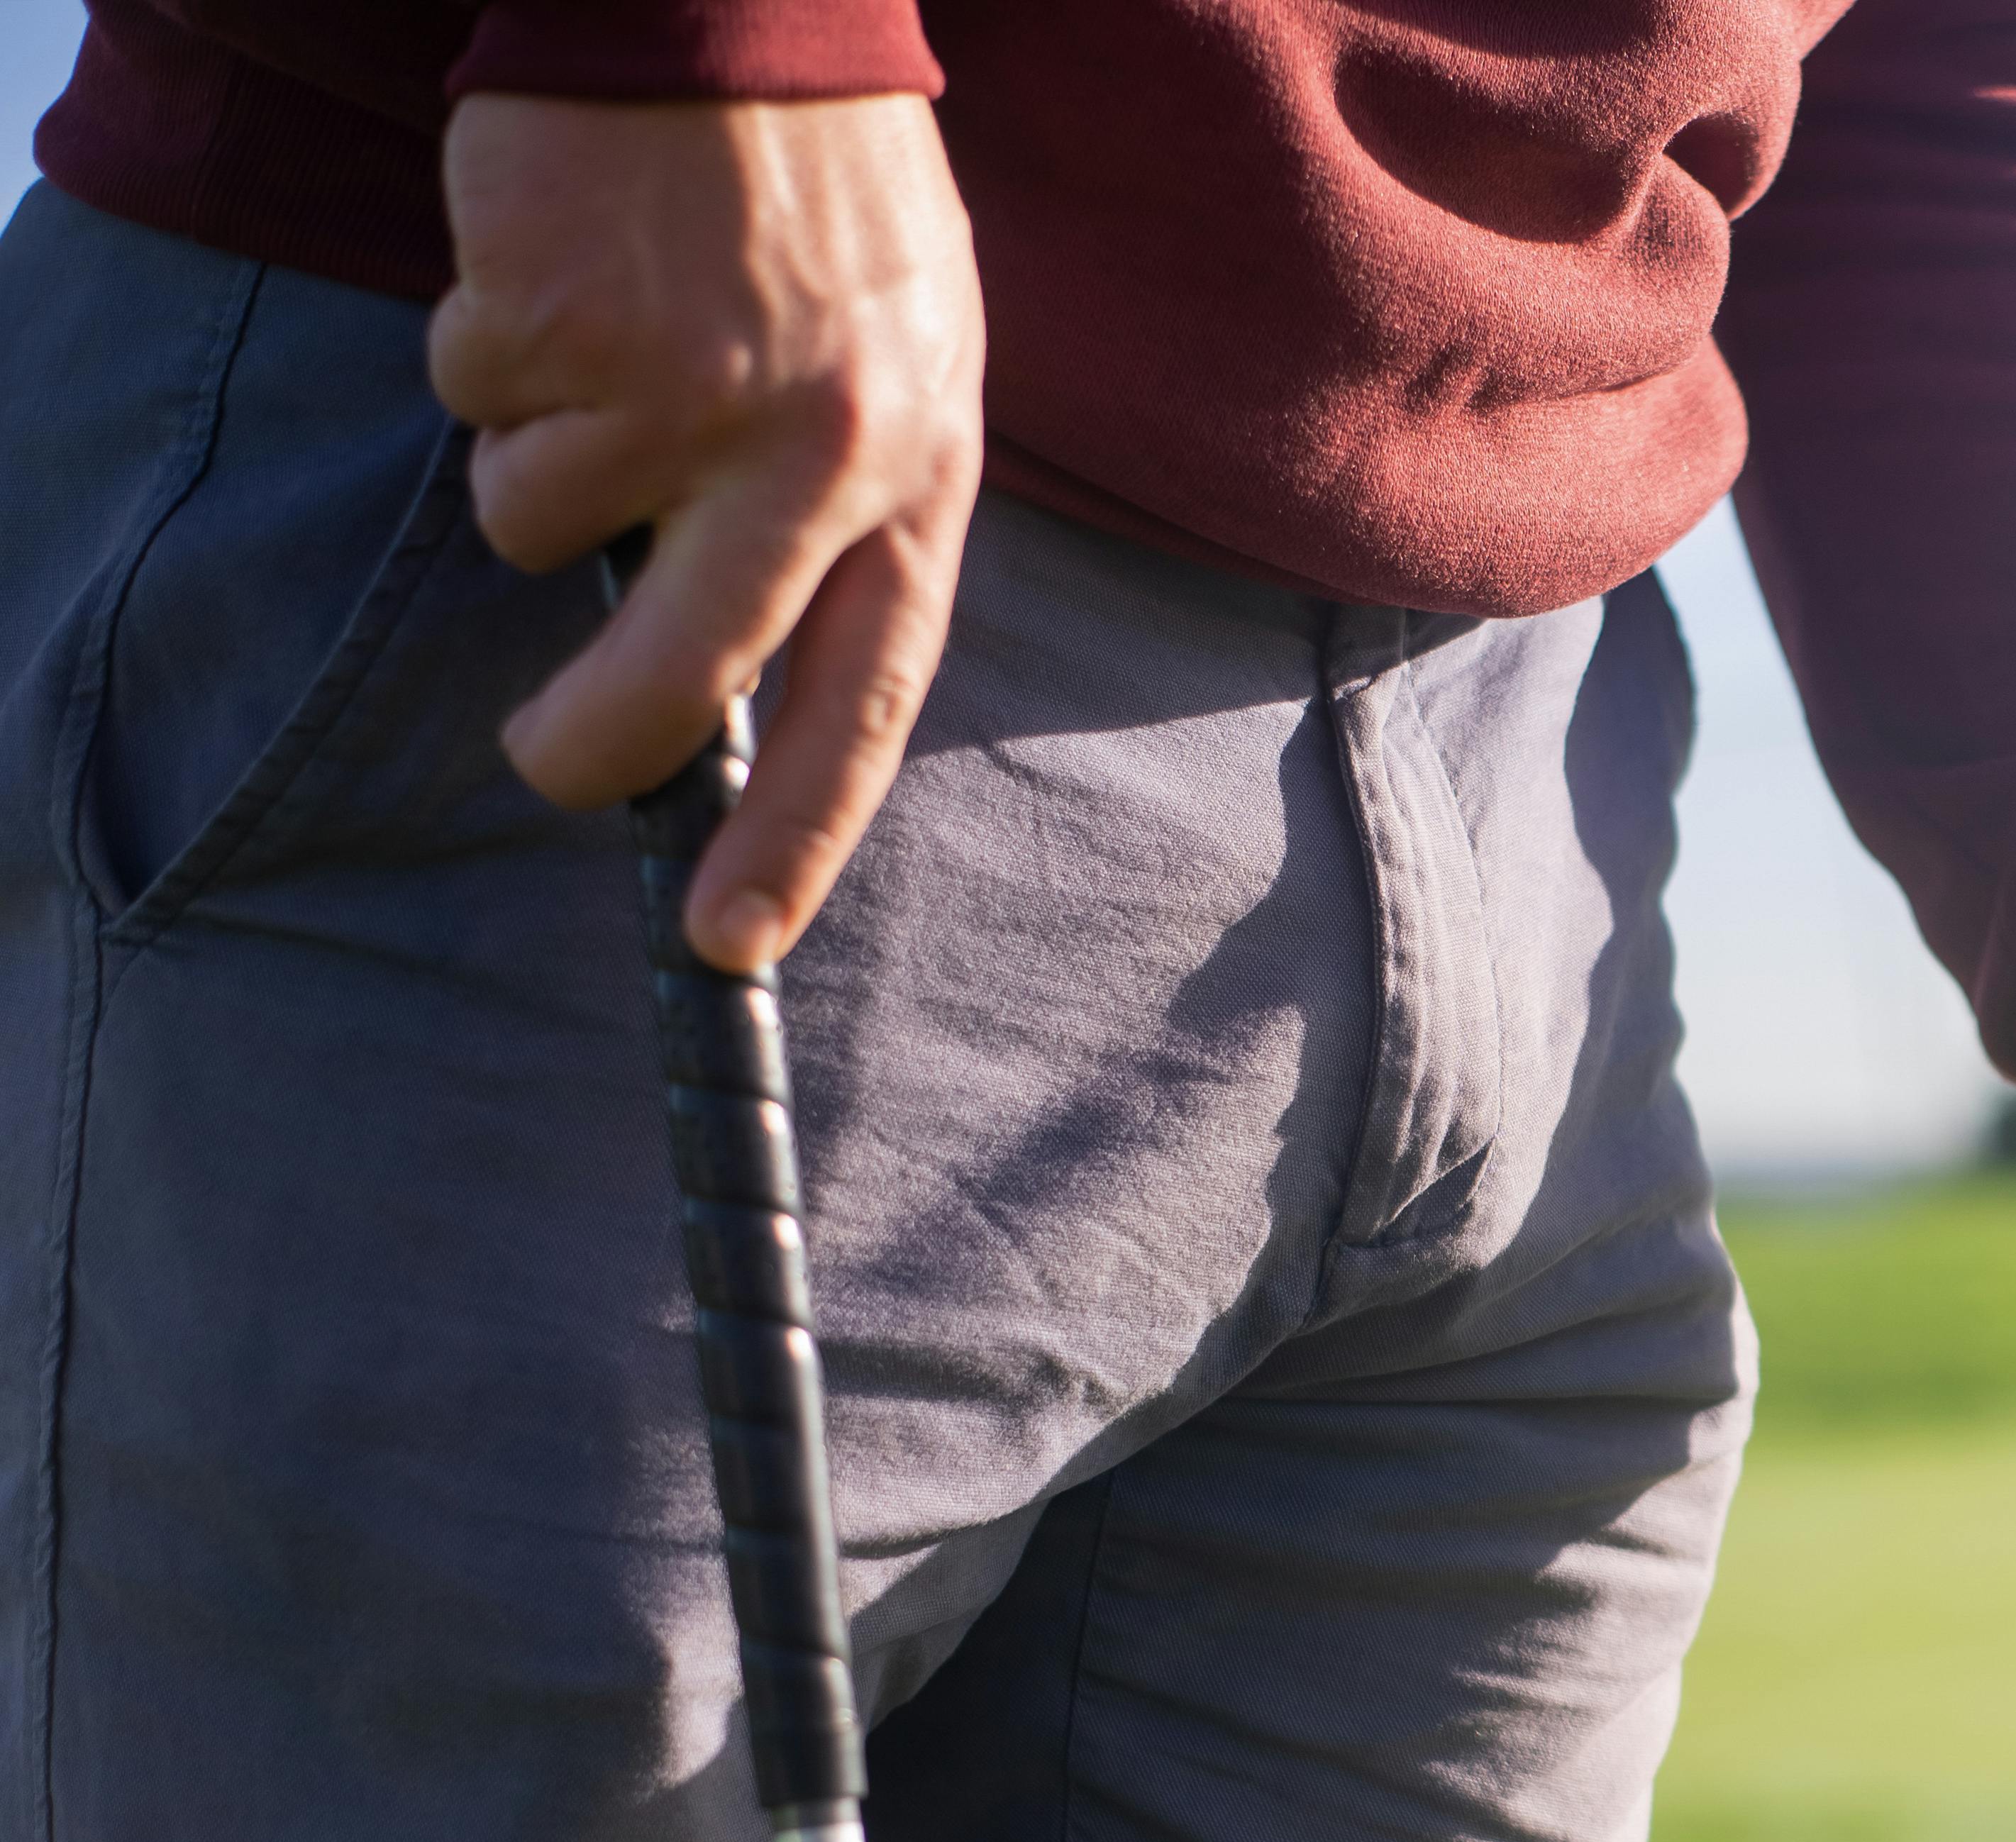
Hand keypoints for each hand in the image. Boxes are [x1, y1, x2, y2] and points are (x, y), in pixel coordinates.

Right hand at [431, 93, 984, 968]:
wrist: (734, 11)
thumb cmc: (817, 202)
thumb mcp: (894, 369)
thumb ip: (835, 517)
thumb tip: (745, 675)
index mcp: (912, 472)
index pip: (868, 700)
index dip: (799, 834)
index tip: (736, 940)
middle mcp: (809, 451)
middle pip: (687, 675)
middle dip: (596, 743)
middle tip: (548, 761)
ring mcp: (681, 392)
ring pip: (535, 515)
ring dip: (533, 440)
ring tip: (605, 327)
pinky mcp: (557, 326)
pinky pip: (468, 396)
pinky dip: (484, 344)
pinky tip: (556, 260)